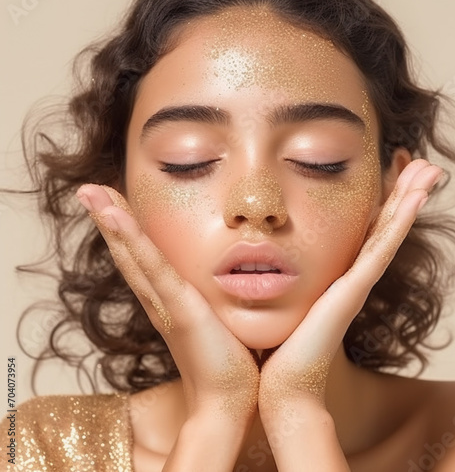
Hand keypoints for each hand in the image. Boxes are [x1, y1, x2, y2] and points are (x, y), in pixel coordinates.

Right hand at [76, 185, 259, 423]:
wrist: (229, 400)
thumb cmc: (228, 361)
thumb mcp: (217, 317)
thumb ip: (211, 298)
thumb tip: (228, 276)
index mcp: (167, 300)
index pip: (142, 258)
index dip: (125, 230)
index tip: (115, 202)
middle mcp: (158, 300)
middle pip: (128, 252)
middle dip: (109, 218)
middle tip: (90, 189)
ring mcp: (164, 303)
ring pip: (132, 255)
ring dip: (111, 221)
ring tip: (91, 192)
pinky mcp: (178, 308)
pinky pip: (151, 267)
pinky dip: (131, 239)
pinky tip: (114, 215)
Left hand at [258, 160, 442, 414]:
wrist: (281, 385)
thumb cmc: (276, 345)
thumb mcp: (278, 298)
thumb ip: (278, 278)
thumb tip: (257, 259)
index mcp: (336, 278)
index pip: (364, 233)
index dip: (380, 205)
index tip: (388, 174)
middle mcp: (352, 279)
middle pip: (383, 228)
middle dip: (402, 195)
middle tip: (420, 164)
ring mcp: (357, 284)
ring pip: (389, 233)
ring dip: (409, 200)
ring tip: (428, 170)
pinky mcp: (354, 291)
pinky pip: (381, 249)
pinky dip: (399, 222)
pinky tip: (415, 197)